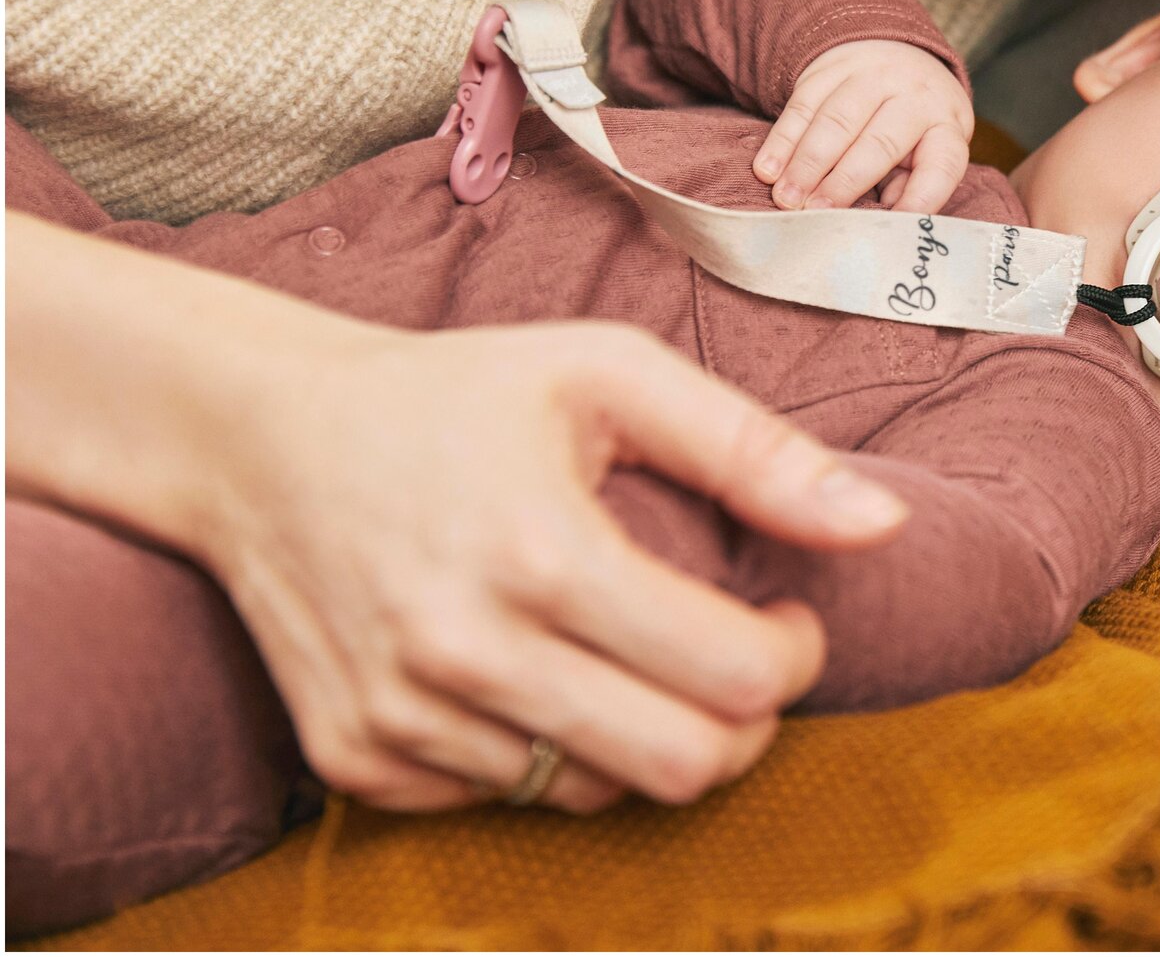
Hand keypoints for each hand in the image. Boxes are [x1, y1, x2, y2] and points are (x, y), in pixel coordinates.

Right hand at [203, 317, 908, 814]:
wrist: (259, 436)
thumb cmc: (457, 392)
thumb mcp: (610, 375)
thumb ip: (755, 451)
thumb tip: (885, 524)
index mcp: (540, 551)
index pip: (735, 678)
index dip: (795, 654)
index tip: (787, 616)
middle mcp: (462, 652)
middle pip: (683, 766)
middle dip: (747, 722)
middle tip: (739, 661)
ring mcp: (399, 718)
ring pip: (601, 794)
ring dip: (646, 734)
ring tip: (629, 651)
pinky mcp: (355, 758)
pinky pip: (508, 800)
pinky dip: (552, 751)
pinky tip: (539, 671)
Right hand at [753, 39, 972, 213]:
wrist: (896, 53)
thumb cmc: (912, 128)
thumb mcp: (926, 152)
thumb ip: (907, 186)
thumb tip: (884, 221)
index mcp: (946, 125)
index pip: (941, 165)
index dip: (921, 199)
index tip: (893, 229)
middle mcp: (914, 95)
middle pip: (879, 143)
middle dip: (842, 183)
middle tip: (815, 214)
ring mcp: (872, 75)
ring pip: (835, 121)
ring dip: (806, 164)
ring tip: (786, 199)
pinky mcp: (832, 67)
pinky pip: (802, 104)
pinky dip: (782, 140)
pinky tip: (767, 169)